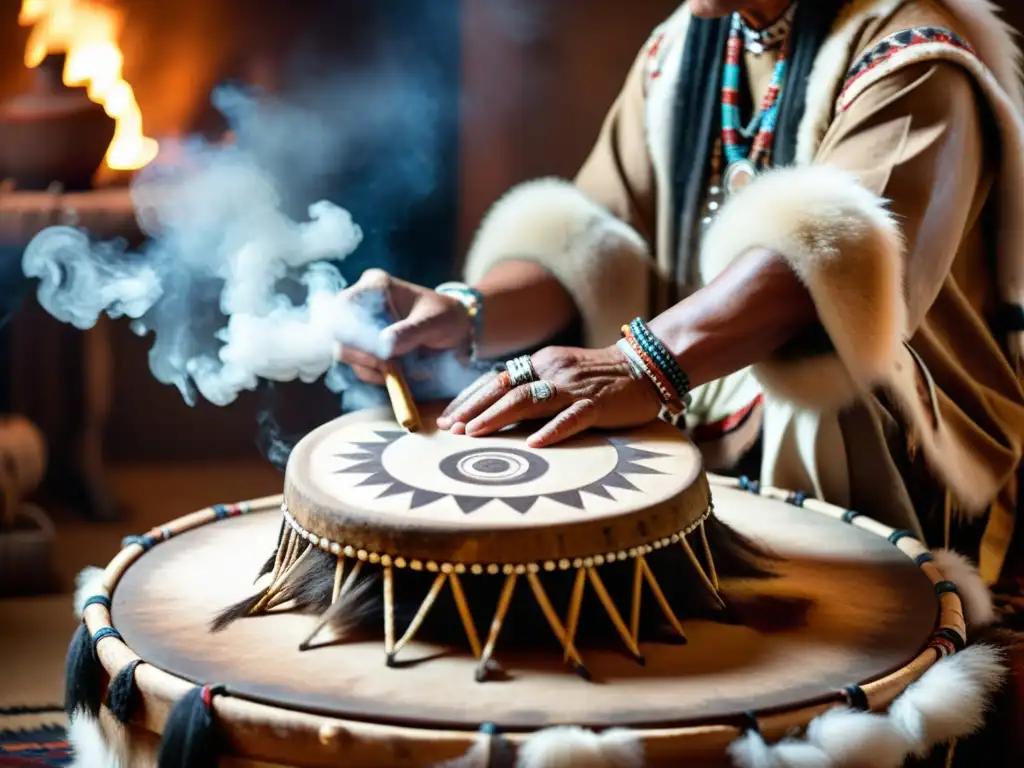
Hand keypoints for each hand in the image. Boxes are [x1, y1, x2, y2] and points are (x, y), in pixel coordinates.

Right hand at [336, 269, 471, 384]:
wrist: (454, 331)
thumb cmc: (446, 318)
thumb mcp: (434, 323)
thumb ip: (410, 332)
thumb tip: (383, 345)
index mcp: (376, 286)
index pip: (344, 305)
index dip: (350, 330)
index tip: (374, 352)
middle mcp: (362, 303)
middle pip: (339, 333)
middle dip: (361, 355)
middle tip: (388, 366)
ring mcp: (361, 326)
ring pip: (346, 352)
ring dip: (370, 368)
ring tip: (399, 370)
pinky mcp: (365, 346)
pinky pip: (358, 365)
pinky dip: (373, 374)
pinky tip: (394, 373)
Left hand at [437, 345, 661, 446]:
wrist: (648, 365)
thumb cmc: (601, 378)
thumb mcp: (561, 375)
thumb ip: (534, 389)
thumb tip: (498, 413)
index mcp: (540, 364)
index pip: (497, 380)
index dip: (469, 399)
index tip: (446, 419)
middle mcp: (552, 371)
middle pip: (504, 389)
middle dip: (473, 410)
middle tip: (449, 430)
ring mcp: (574, 388)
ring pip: (529, 400)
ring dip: (497, 417)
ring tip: (474, 434)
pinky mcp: (598, 404)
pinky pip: (572, 417)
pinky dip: (551, 431)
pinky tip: (533, 445)